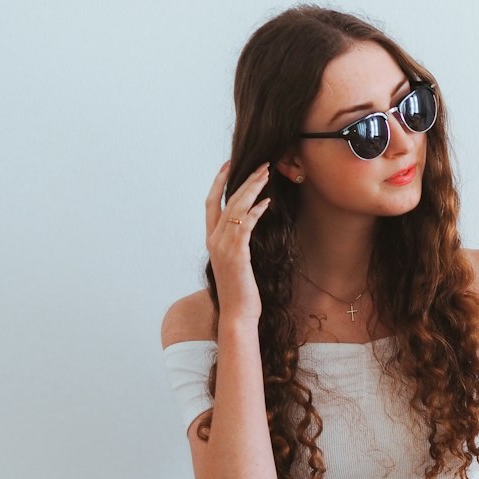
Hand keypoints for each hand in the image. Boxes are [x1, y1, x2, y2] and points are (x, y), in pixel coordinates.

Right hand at [205, 161, 271, 323]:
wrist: (237, 314)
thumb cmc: (240, 291)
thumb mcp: (237, 263)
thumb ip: (238, 243)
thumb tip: (248, 226)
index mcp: (212, 240)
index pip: (210, 204)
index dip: (218, 182)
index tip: (228, 165)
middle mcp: (214, 240)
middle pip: (226, 200)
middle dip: (244, 180)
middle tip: (260, 165)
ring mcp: (223, 246)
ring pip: (236, 208)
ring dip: (252, 189)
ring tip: (266, 175)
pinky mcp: (236, 253)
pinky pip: (245, 224)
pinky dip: (255, 211)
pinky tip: (267, 202)